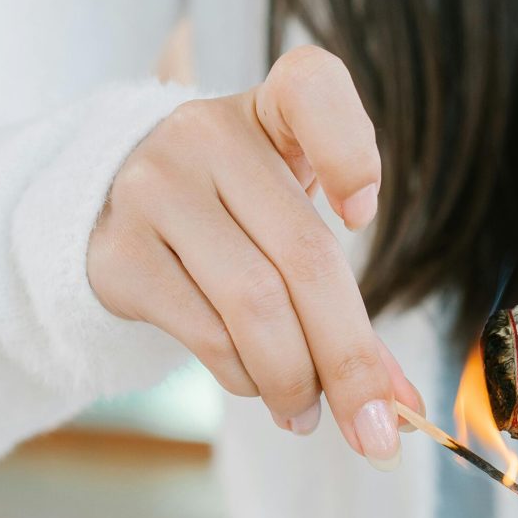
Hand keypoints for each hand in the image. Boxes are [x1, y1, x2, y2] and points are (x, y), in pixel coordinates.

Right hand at [88, 45, 421, 468]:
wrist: (117, 208)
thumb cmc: (242, 215)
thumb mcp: (296, 224)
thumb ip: (348, 300)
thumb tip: (400, 403)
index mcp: (271, 107)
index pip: (312, 88)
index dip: (350, 149)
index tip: (364, 215)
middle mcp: (206, 134)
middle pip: (304, 256)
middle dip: (350, 359)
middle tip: (379, 429)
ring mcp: (153, 189)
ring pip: (253, 305)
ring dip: (296, 379)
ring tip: (310, 414)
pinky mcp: (116, 251)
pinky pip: (204, 331)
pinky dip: (246, 376)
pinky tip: (261, 389)